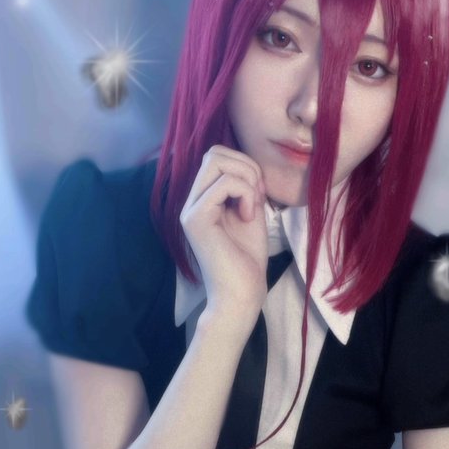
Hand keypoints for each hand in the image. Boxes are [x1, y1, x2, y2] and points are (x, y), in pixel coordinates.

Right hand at [180, 145, 269, 320]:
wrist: (241, 295)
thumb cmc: (247, 261)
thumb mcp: (251, 213)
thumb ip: (247, 187)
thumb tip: (249, 164)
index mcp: (203, 200)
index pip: (217, 157)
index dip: (245, 166)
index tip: (258, 195)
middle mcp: (191, 202)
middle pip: (214, 153)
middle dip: (246, 166)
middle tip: (256, 197)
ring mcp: (190, 210)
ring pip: (216, 161)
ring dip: (247, 179)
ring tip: (252, 208)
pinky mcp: (196, 218)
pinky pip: (224, 183)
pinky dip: (245, 193)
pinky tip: (248, 217)